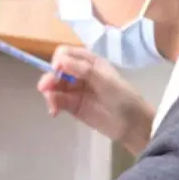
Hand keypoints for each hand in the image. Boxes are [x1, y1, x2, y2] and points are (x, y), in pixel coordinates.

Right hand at [37, 46, 154, 155]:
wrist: (132, 125)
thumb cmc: (122, 97)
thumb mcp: (105, 81)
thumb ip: (83, 70)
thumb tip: (59, 60)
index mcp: (89, 62)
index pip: (65, 54)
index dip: (58, 61)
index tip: (57, 70)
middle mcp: (80, 73)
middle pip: (57, 71)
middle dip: (50, 78)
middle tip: (46, 89)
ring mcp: (75, 90)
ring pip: (54, 86)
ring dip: (49, 93)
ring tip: (53, 106)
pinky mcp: (72, 106)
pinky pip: (57, 101)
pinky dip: (52, 104)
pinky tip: (54, 111)